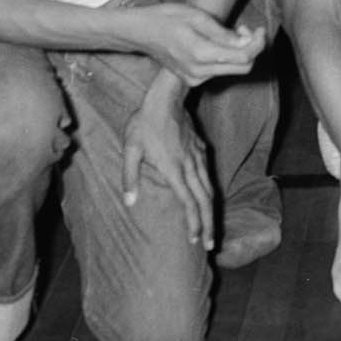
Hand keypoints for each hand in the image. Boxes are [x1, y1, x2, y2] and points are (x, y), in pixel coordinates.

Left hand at [123, 87, 213, 248]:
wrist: (167, 95)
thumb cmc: (145, 122)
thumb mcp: (130, 148)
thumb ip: (129, 176)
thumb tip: (130, 202)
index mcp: (174, 169)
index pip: (189, 202)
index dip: (194, 223)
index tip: (195, 241)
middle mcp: (190, 165)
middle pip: (205, 200)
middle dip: (208, 225)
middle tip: (210, 245)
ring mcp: (198, 156)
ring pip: (210, 188)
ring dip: (211, 211)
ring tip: (211, 228)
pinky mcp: (200, 148)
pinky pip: (208, 174)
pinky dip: (210, 191)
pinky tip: (207, 197)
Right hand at [134, 2, 266, 87]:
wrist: (141, 33)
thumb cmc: (167, 18)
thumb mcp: (197, 17)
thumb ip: (223, 33)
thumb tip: (246, 42)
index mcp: (201, 54)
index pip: (244, 57)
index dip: (258, 43)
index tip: (260, 29)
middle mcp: (199, 72)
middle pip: (243, 68)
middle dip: (250, 48)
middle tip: (243, 28)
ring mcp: (195, 79)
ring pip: (232, 70)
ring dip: (238, 52)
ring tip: (228, 32)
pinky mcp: (192, 80)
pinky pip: (219, 71)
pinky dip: (226, 58)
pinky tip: (217, 43)